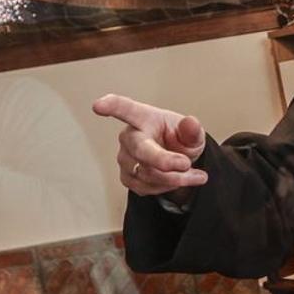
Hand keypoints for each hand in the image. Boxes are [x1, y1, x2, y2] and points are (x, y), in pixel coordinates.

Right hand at [92, 94, 207, 200]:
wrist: (180, 162)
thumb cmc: (180, 140)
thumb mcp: (192, 133)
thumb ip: (192, 130)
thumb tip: (191, 122)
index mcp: (144, 118)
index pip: (126, 109)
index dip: (112, 106)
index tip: (99, 105)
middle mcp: (130, 137)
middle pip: (141, 150)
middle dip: (164, 161)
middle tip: (186, 164)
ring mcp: (125, 159)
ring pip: (147, 174)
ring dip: (175, 178)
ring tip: (194, 175)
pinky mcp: (127, 177)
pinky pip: (147, 187)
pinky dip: (168, 187)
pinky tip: (182, 180)